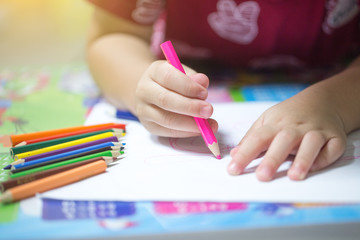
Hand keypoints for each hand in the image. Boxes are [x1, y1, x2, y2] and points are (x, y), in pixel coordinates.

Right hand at [135, 60, 217, 136]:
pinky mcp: (149, 126)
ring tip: (208, 125)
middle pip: (165, 100)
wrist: (152, 94)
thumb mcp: (183, 74)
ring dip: (190, 124)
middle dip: (190, 107)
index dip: (187, 86)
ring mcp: (144, 110)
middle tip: (208, 111)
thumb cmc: (173, 82)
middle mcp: (145, 90)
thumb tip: (203, 82)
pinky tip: (199, 130)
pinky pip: (168, 132)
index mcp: (154, 72)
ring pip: (166, 119)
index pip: (168, 77)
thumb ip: (193, 78)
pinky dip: (186, 132)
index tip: (204, 93)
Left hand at [227, 88, 346, 180]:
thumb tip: (234, 155)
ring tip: (294, 176)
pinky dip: (325, 157)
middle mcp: (295, 127)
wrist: (320, 102)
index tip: (233, 170)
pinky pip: (332, 147)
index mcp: (275, 124)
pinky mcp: (334, 137)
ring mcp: (316, 131)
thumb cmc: (288, 116)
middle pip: (283, 141)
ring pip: (311, 143)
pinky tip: (315, 167)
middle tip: (262, 177)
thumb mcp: (267, 121)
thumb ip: (251, 138)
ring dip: (303, 159)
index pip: (257, 138)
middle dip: (273, 159)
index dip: (245, 154)